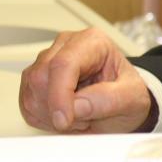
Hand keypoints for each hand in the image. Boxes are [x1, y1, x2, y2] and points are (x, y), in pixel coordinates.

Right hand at [18, 28, 155, 133]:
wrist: (123, 103)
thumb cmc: (129, 94)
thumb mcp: (133, 99)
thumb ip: (109, 100)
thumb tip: (77, 106)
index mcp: (92, 42)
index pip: (64, 64)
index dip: (60, 95)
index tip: (65, 120)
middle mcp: (65, 47)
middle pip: (40, 78)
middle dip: (58, 108)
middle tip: (85, 119)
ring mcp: (46, 63)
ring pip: (30, 93)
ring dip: (52, 116)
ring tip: (81, 117)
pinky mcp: (34, 82)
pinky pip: (27, 106)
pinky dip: (44, 120)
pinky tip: (67, 117)